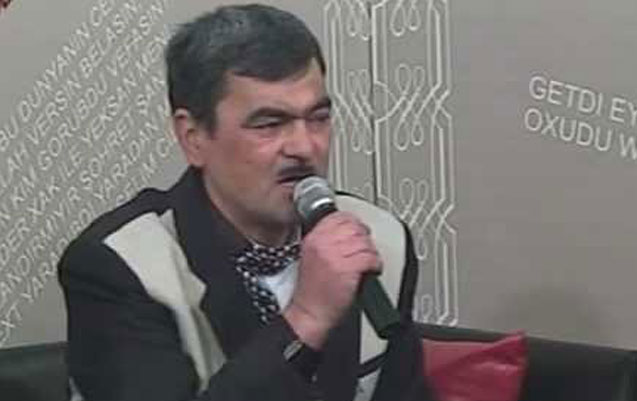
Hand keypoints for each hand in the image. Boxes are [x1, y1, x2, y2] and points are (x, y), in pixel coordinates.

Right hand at [283, 212, 380, 348]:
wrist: (310, 314)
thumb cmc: (312, 292)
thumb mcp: (312, 257)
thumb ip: (327, 241)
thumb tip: (350, 232)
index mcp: (313, 239)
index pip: (338, 218)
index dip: (353, 223)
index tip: (359, 230)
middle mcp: (322, 244)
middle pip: (353, 227)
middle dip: (364, 237)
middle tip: (366, 247)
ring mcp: (334, 256)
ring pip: (363, 242)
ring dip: (371, 252)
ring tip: (369, 261)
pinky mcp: (346, 269)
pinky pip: (369, 257)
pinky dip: (375, 263)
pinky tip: (372, 269)